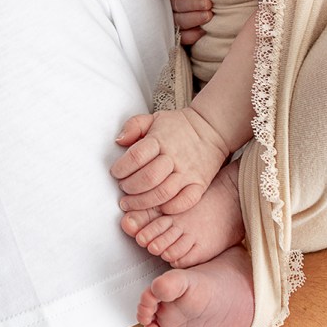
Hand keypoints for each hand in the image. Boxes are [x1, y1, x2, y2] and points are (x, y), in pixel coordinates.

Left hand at [111, 107, 230, 213]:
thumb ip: (133, 126)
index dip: (121, 168)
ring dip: (143, 202)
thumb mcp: (153, 118)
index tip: (115, 173)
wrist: (211, 128)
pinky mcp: (199, 184)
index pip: (136, 156)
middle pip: (148, 178)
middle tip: (123, 189)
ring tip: (132, 203)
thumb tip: (119, 140)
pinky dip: (170, 208)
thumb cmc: (178, 127)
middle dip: (130, 187)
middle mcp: (175, 157)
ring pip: (163, 193)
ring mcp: (188, 172)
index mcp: (160, 139)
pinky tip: (158, 207)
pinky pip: (185, 202)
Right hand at [164, 0, 212, 46]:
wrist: (193, 15)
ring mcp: (169, 20)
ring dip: (194, 18)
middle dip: (192, 4)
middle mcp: (165, 4)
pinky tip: (202, 32)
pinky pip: (181, 37)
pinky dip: (191, 35)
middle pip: (176, 3)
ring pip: (179, 20)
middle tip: (208, 4)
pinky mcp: (174, 34)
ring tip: (209, 16)